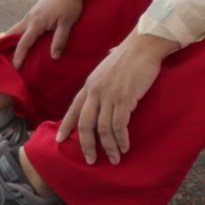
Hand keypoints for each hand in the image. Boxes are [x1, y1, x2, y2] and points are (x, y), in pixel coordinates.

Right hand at [5, 0, 83, 67]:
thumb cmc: (69, 3)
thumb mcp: (68, 23)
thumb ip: (60, 39)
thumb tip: (54, 57)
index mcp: (36, 23)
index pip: (24, 43)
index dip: (18, 57)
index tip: (14, 69)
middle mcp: (29, 19)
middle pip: (12, 35)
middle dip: (4, 48)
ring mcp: (30, 14)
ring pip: (15, 30)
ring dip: (9, 41)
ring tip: (5, 54)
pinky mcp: (34, 12)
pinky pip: (21, 26)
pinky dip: (16, 35)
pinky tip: (19, 41)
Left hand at [56, 33, 177, 164]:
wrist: (144, 45)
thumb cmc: (130, 53)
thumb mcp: (109, 63)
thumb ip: (105, 71)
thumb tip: (108, 60)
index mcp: (90, 84)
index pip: (74, 108)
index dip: (66, 126)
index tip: (59, 141)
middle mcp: (96, 91)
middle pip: (85, 124)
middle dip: (87, 145)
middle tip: (90, 160)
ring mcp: (109, 95)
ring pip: (103, 128)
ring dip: (109, 146)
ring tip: (115, 158)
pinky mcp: (124, 98)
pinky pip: (119, 125)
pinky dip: (121, 139)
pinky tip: (125, 146)